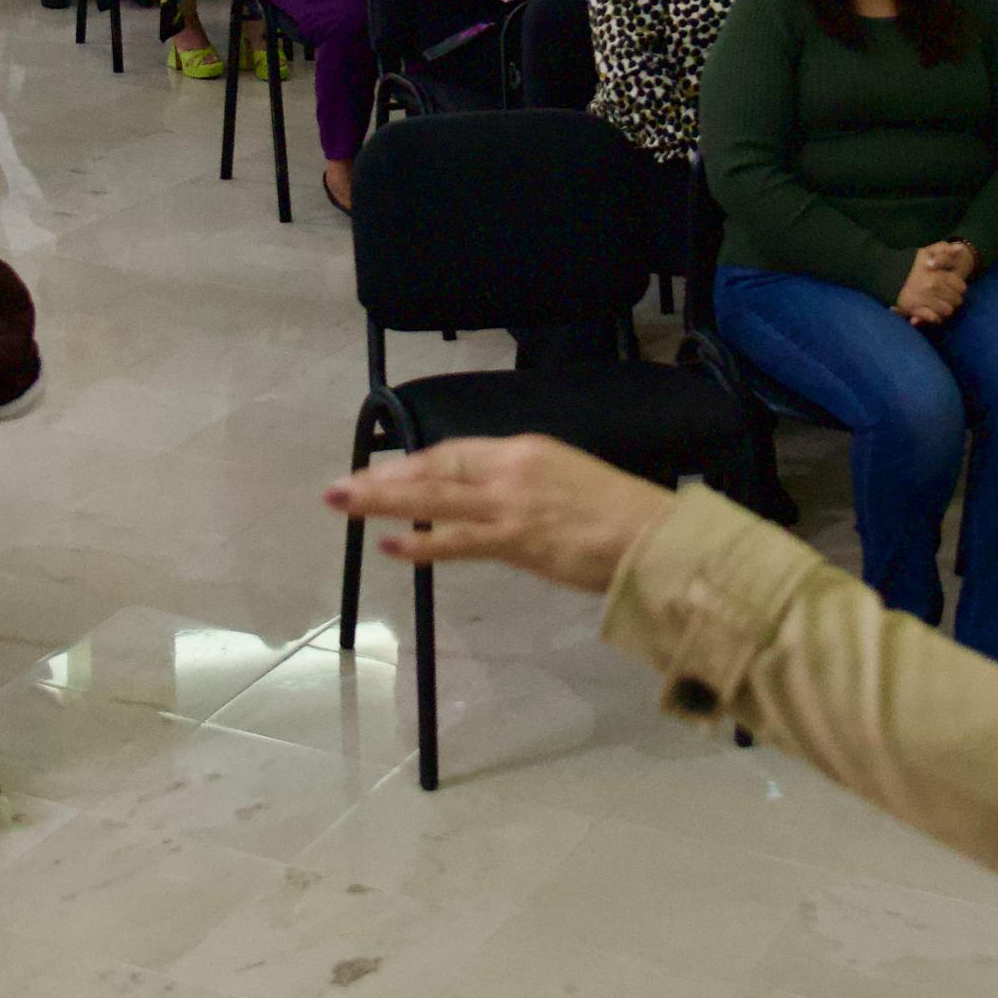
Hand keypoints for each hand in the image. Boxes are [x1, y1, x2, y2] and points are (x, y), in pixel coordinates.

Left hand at [324, 434, 674, 593]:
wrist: (656, 537)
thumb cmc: (623, 517)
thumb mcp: (569, 484)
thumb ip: (529, 491)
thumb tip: (499, 508)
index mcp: (526, 450)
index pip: (457, 452)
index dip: (415, 465)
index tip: (383, 474)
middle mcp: (512, 468)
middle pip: (434, 467)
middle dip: (384, 478)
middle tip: (341, 487)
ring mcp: (511, 502)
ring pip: (434, 496)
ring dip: (384, 501)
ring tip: (343, 503)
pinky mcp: (517, 537)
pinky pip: (458, 539)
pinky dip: (422, 542)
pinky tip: (392, 546)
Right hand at [892, 244, 970, 324]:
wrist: (885, 273)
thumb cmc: (909, 263)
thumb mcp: (926, 251)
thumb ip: (943, 249)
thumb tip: (958, 248)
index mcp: (938, 274)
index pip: (961, 287)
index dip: (958, 288)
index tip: (951, 288)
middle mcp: (932, 287)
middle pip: (956, 301)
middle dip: (953, 300)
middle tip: (946, 298)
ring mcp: (924, 299)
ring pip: (947, 311)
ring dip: (945, 310)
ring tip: (939, 305)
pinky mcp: (914, 309)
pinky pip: (933, 318)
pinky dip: (935, 318)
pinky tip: (932, 313)